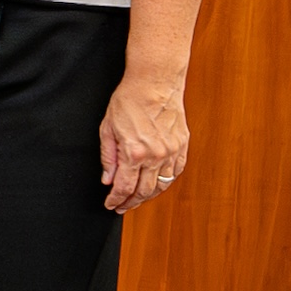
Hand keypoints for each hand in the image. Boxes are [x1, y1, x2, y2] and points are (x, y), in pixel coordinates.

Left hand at [99, 72, 189, 213]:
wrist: (155, 83)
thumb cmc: (128, 101)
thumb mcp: (107, 129)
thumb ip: (107, 158)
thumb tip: (108, 180)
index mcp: (134, 153)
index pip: (124, 187)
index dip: (116, 200)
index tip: (111, 205)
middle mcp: (156, 156)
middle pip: (144, 191)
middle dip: (131, 202)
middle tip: (122, 206)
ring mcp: (172, 152)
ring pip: (162, 185)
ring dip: (149, 196)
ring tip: (137, 199)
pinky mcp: (183, 146)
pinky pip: (176, 172)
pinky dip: (166, 181)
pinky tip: (156, 184)